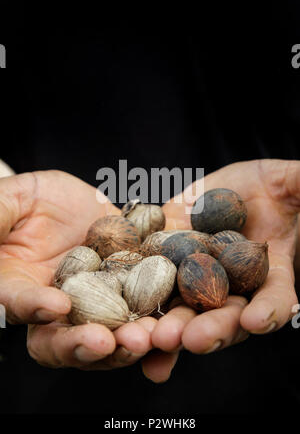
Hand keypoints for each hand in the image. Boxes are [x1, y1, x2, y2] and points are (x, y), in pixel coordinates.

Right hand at [0, 170, 155, 369]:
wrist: (71, 199)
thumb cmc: (29, 200)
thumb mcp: (10, 202)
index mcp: (18, 288)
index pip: (19, 305)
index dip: (34, 309)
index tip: (56, 305)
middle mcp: (56, 306)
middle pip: (63, 340)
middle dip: (84, 345)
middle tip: (107, 342)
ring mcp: (95, 303)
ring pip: (106, 334)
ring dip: (125, 341)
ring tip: (147, 337)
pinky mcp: (127, 291)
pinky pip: (142, 310)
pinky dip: (156, 319)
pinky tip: (173, 318)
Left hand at [143, 160, 298, 377]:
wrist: (228, 188)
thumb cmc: (270, 187)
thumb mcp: (289, 183)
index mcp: (269, 273)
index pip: (275, 297)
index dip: (268, 310)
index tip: (256, 318)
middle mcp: (232, 287)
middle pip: (224, 316)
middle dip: (210, 329)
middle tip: (193, 338)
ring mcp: (195, 278)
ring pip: (185, 311)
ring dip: (171, 329)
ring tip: (156, 339)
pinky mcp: (163, 263)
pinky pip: (150, 288)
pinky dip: (139, 311)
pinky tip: (124, 333)